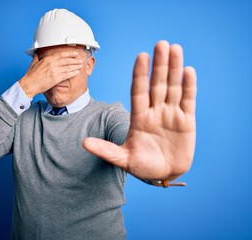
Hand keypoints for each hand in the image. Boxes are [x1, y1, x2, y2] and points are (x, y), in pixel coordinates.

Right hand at [19, 51, 83, 97]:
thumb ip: (36, 57)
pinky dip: (73, 73)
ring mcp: (54, 71)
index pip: (61, 54)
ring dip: (76, 66)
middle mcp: (52, 64)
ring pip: (68, 67)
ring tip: (81, 65)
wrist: (29, 84)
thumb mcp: (33, 63)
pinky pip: (67, 75)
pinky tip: (77, 72)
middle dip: (75, 60)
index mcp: (47, 59)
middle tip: (81, 59)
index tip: (75, 53)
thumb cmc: (30, 76)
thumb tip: (36, 53)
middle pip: (66, 60)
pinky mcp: (56, 78)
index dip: (69, 53)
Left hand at [83, 41, 196, 180]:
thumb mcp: (123, 159)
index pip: (138, 91)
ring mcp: (171, 115)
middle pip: (156, 84)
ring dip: (174, 69)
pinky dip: (189, 86)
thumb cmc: (142, 166)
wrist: (163, 174)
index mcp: (139, 118)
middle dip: (159, 65)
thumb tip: (84, 143)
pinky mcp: (186, 121)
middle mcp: (155, 112)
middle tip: (161, 44)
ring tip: (175, 49)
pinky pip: (188, 100)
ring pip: (172, 87)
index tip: (141, 57)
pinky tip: (188, 70)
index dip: (140, 75)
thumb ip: (106, 150)